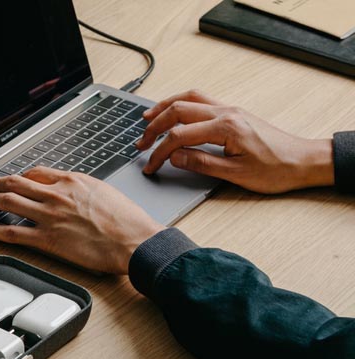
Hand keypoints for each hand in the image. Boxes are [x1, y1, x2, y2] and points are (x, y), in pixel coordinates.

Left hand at [0, 168, 164, 274]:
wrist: (135, 241)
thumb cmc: (127, 221)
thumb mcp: (104, 192)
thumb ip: (83, 190)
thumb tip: (75, 193)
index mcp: (72, 181)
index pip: (37, 172)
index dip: (22, 176)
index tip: (18, 180)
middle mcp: (56, 194)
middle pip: (17, 183)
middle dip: (0, 183)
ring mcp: (49, 216)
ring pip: (9, 202)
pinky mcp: (46, 239)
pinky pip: (11, 232)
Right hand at [137, 90, 333, 193]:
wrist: (304, 161)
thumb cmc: (276, 170)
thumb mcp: (235, 175)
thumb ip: (200, 163)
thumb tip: (174, 157)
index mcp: (226, 127)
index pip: (179, 136)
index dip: (159, 152)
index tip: (150, 165)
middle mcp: (226, 112)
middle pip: (178, 110)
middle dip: (154, 126)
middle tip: (140, 143)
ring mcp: (230, 109)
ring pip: (189, 98)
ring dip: (165, 107)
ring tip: (147, 118)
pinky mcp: (233, 113)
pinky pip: (201, 100)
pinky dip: (181, 104)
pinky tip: (173, 112)